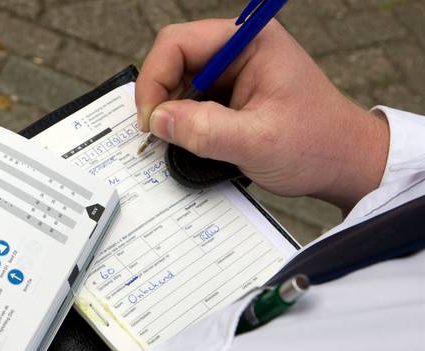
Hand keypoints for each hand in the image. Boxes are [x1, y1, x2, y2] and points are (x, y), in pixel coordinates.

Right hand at [137, 20, 389, 211]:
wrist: (344, 163)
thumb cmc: (317, 145)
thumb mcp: (257, 142)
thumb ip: (204, 130)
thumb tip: (158, 120)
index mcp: (250, 42)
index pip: (178, 43)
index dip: (155, 79)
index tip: (151, 119)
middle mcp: (238, 49)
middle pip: (172, 60)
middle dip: (160, 97)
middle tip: (158, 133)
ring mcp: (233, 71)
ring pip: (177, 81)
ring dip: (170, 111)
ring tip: (178, 141)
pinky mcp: (229, 92)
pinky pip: (189, 99)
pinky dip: (181, 121)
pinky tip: (189, 141)